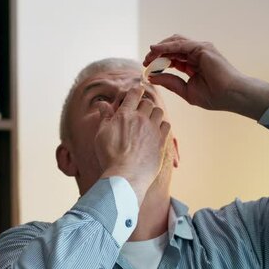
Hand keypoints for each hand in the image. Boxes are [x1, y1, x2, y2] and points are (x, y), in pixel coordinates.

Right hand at [95, 86, 170, 203]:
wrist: (125, 176)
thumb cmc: (110, 157)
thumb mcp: (101, 134)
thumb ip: (105, 117)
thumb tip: (102, 103)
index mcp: (124, 114)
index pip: (134, 93)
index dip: (136, 91)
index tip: (137, 92)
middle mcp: (140, 118)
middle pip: (147, 102)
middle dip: (143, 105)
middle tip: (140, 112)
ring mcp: (153, 129)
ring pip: (158, 111)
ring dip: (154, 114)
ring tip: (148, 122)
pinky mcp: (162, 140)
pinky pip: (167, 125)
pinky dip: (162, 125)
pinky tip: (156, 132)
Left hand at [144, 34, 268, 119]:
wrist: (231, 96)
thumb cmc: (214, 96)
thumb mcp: (186, 90)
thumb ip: (170, 82)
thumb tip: (151, 77)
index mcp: (194, 64)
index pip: (172, 58)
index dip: (159, 61)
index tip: (147, 68)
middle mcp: (197, 54)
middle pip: (172, 48)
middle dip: (157, 53)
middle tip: (145, 62)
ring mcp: (200, 49)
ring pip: (174, 43)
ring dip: (159, 49)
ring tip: (148, 57)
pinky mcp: (202, 48)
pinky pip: (180, 45)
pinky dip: (166, 46)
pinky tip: (155, 50)